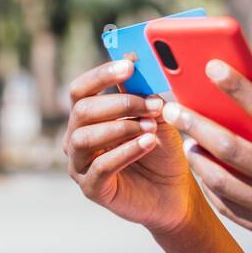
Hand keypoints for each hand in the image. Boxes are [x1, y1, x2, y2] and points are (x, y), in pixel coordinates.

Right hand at [64, 57, 201, 235]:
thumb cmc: (162, 150)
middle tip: (153, 104)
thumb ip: (142, 93)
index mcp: (87, 116)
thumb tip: (134, 59)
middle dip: (120, 103)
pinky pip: (101, 167)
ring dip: (121, 127)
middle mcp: (76, 138)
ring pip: (85, 138)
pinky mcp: (92, 189)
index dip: (101, 75)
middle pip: (82, 111)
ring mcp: (80, 165)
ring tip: (151, 126)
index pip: (80, 89)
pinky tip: (148, 142)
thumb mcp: (155, 117)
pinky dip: (125, 152)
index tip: (129, 66)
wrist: (175, 192)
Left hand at [162, 60, 251, 252]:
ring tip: (185, 139)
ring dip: (198, 158)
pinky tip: (201, 168)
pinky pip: (230, 208)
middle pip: (234, 148)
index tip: (211, 67)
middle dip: (198, 124)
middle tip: (174, 108)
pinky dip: (210, 187)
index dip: (239, 89)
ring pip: (224, 181)